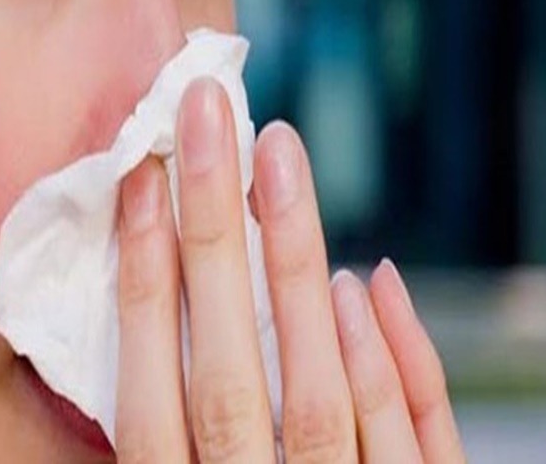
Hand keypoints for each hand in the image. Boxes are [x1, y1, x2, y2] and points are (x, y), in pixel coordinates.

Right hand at [115, 78, 465, 462]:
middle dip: (212, 235)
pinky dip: (392, 366)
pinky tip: (365, 278)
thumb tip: (155, 293)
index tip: (140, 179)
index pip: (145, 398)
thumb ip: (157, 432)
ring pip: (317, 401)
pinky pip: (405, 452)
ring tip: (279, 158)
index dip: (142, 282)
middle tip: (208, 115)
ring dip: (295, 272)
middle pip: (226, 379)